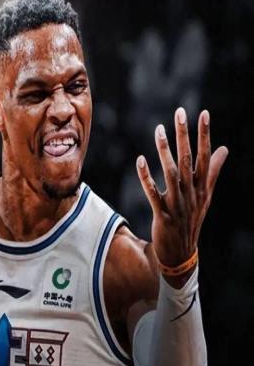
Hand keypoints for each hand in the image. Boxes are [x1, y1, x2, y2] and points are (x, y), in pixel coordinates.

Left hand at [136, 107, 227, 283]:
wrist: (182, 253)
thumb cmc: (192, 220)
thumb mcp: (206, 196)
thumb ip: (213, 171)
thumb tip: (224, 148)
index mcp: (202, 187)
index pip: (205, 156)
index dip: (204, 135)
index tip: (202, 114)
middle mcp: (191, 193)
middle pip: (189, 160)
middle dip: (185, 135)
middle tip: (180, 112)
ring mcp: (177, 204)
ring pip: (171, 173)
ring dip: (165, 151)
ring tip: (159, 129)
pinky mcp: (163, 215)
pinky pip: (153, 193)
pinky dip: (146, 177)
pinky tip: (140, 160)